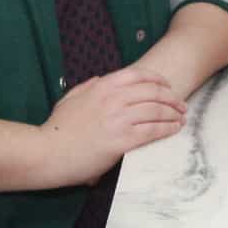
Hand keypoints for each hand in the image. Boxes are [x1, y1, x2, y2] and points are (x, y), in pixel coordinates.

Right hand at [40, 66, 186, 186]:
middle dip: (171, 98)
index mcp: (102, 86)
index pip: (138, 75)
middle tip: (180, 104)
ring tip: (181, 118)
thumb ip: (87, 87)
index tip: (167, 86)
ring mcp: (119, 118)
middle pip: (153, 92)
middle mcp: (114, 98)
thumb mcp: (70, 99)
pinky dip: (167, 128)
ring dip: (173, 114)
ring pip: (156, 110)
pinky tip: (174, 129)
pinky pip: (152, 130)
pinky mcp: (122, 140)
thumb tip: (100, 81)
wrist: (46, 152)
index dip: (158, 79)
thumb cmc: (56, 129)